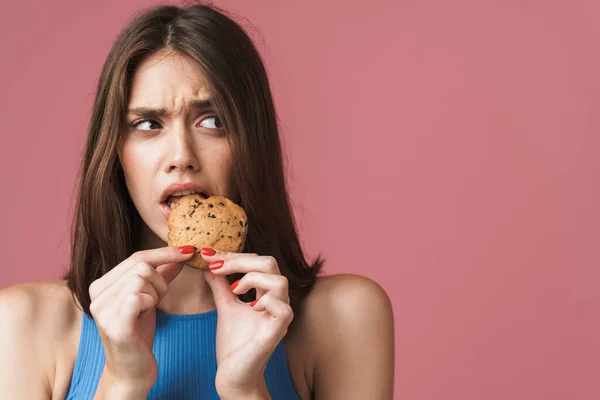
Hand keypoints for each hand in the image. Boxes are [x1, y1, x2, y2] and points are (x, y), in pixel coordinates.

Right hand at [88, 246, 193, 391]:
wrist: (131, 372)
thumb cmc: (139, 334)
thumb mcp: (150, 299)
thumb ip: (161, 275)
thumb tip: (180, 254)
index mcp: (101, 285)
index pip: (136, 257)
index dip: (164, 252)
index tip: (188, 250)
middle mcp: (96, 294)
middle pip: (141, 266)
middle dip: (160, 281)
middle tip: (157, 300)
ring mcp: (102, 310)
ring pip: (142, 279)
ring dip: (156, 294)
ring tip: (149, 310)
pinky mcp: (114, 325)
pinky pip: (140, 296)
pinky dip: (150, 303)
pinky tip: (145, 315)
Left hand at [201, 248, 293, 397]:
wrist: (234, 375)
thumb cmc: (234, 343)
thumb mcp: (225, 306)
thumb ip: (220, 285)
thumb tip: (209, 263)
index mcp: (267, 292)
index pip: (257, 261)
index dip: (233, 255)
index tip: (208, 255)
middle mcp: (278, 301)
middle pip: (269, 263)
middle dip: (239, 260)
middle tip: (215, 266)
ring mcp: (280, 316)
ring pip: (279, 281)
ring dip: (252, 278)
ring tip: (233, 289)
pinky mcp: (277, 331)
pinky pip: (281, 308)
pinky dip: (264, 301)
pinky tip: (248, 306)